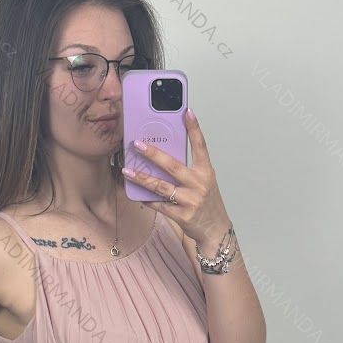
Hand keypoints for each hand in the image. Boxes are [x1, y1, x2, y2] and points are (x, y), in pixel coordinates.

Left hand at [122, 110, 230, 252]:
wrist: (215, 230)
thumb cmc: (207, 202)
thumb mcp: (203, 181)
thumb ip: (188, 169)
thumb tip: (163, 156)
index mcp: (205, 172)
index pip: (201, 146)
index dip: (194, 128)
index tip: (186, 112)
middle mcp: (199, 184)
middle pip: (173, 166)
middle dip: (153, 154)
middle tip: (137, 144)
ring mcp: (190, 201)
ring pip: (161, 187)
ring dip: (142, 178)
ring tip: (128, 171)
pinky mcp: (182, 216)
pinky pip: (159, 205)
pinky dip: (146, 199)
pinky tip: (135, 193)